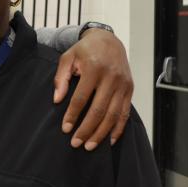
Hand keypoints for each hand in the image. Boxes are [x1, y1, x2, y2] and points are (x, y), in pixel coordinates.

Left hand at [53, 29, 133, 149]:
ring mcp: (123, 84)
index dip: (73, 115)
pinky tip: (110, 140)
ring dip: (101, 133)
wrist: (108, 40)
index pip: (82, 97)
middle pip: (99, 110)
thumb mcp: (67, 57)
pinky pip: (125, 112)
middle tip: (76, 143)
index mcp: (94, 68)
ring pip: (113, 114)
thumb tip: (57, 100)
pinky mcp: (130, 89)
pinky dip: (119, 128)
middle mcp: (111, 77)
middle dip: (87, 129)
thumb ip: (60, 78)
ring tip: (90, 146)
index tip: (65, 128)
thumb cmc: (85, 50)